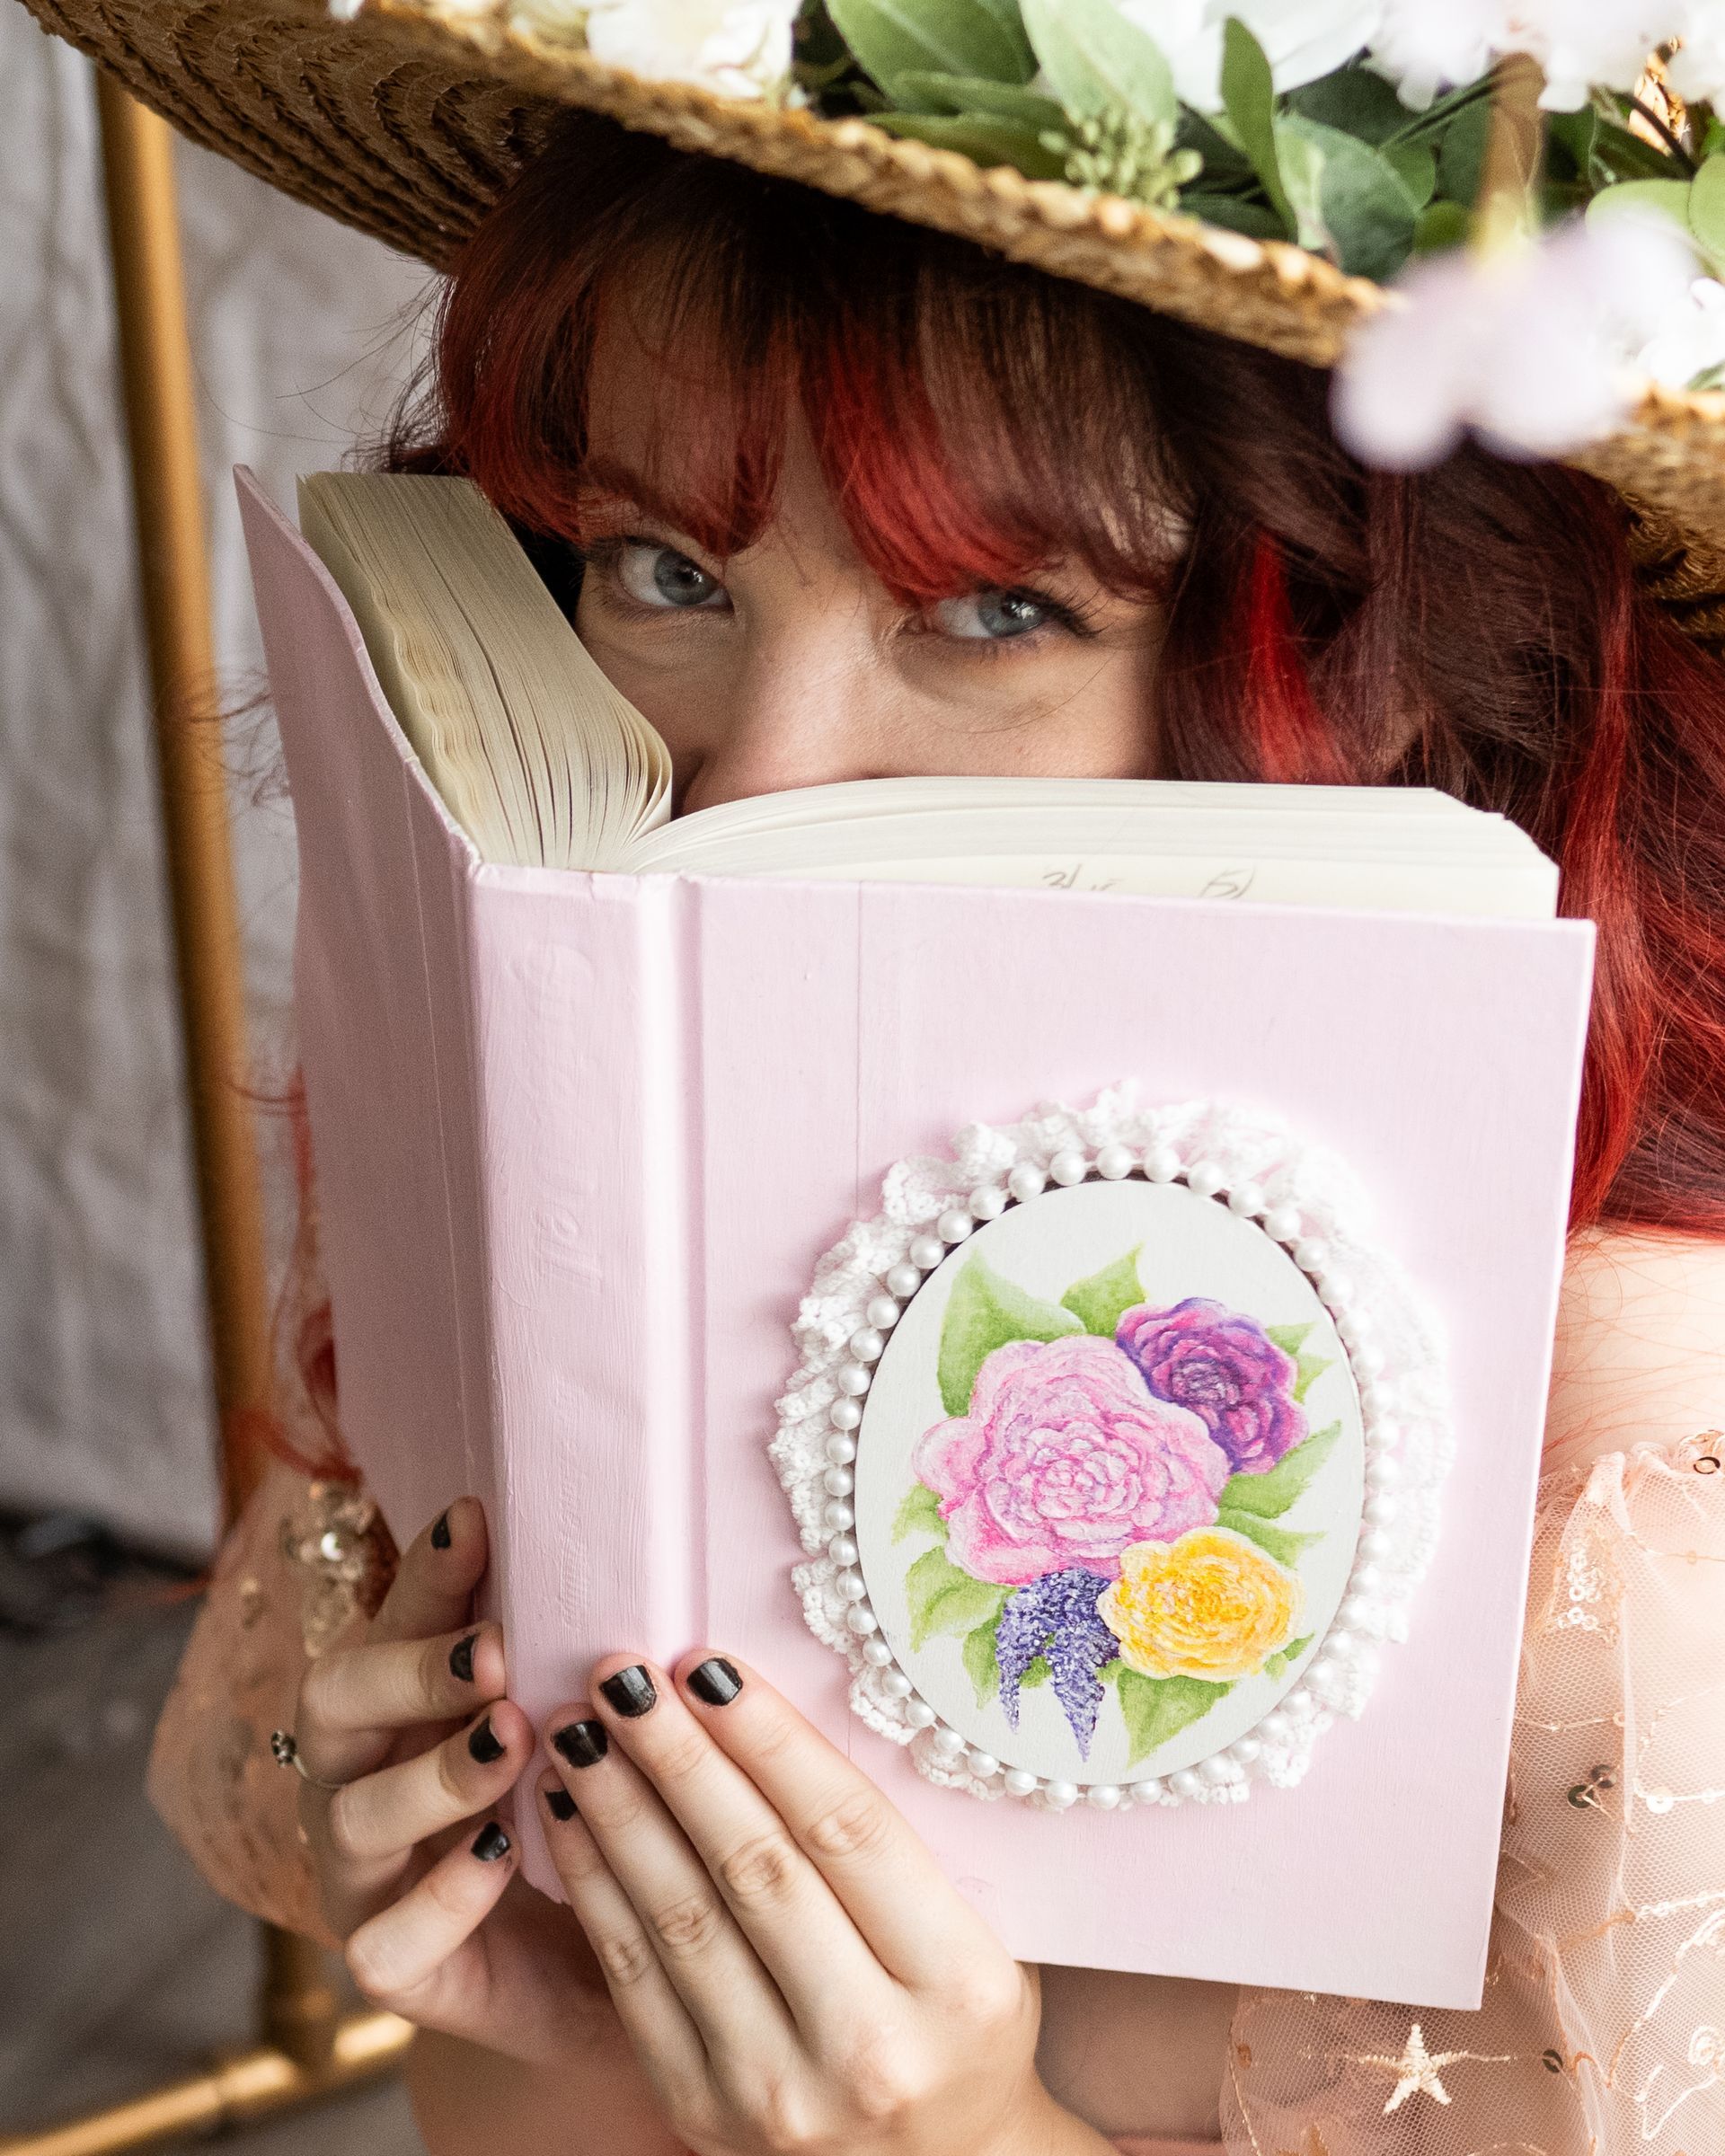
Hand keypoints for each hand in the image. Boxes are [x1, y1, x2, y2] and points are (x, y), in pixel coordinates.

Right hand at [288, 1499, 626, 2078]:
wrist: (611, 1966)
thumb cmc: (598, 1815)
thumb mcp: (595, 1726)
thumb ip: (584, 1652)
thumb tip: (641, 1545)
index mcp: (404, 1701)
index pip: (397, 1615)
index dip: (430, 1569)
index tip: (479, 1519)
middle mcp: (364, 1777)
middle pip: (334, 1700)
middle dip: (410, 1669)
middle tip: (495, 1653)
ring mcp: (366, 1875)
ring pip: (350, 1814)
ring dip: (433, 1773)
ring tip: (513, 1743)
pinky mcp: (393, 1964)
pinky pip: (385, 1938)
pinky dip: (441, 1895)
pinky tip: (501, 1854)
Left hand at [530, 1650, 1113, 2155]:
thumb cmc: (951, 2022)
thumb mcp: (968, 1936)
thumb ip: (885, 1846)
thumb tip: (758, 1711)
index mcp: (957, 1986)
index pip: (846, 1829)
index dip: (769, 1738)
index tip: (707, 1663)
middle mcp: (869, 2046)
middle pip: (754, 1866)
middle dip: (677, 1757)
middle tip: (621, 1674)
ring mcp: (777, 2090)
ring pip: (680, 1917)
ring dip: (618, 1810)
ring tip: (576, 1728)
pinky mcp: (702, 2110)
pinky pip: (632, 1978)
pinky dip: (593, 1885)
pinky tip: (564, 1814)